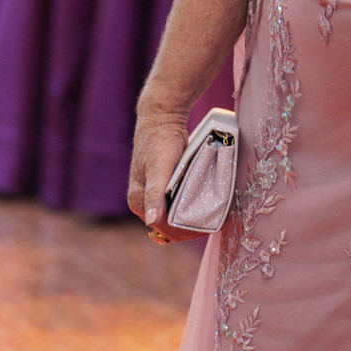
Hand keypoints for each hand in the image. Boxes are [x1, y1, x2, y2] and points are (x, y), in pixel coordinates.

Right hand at [128, 108, 198, 243]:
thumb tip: (152, 222)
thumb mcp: (158, 168)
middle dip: (188, 228)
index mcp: (139, 201)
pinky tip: (203, 208)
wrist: (162, 119)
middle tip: (212, 223)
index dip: (182, 231)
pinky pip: (176, 205)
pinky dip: (188, 209)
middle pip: (167, 226)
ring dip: (190, 220)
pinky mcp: (164, 188)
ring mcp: (154, 195)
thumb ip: (154, 195)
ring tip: (210, 217)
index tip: (204, 228)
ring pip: (173, 217)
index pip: (162, 227)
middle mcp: (144, 202)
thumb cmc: (159, 142)